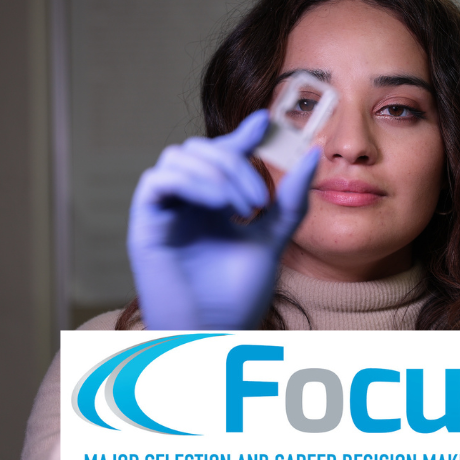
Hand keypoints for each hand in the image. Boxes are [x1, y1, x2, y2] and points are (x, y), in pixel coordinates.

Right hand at [127, 109, 319, 328]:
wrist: (218, 336)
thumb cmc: (239, 297)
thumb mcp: (273, 240)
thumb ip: (289, 201)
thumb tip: (312, 156)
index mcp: (213, 203)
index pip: (223, 154)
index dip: (242, 134)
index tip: (267, 122)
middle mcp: (187, 203)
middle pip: (200, 149)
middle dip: (234, 162)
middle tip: (259, 199)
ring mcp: (165, 213)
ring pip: (177, 157)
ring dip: (216, 172)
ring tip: (243, 207)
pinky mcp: (146, 226)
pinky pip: (157, 182)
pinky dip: (191, 182)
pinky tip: (220, 205)